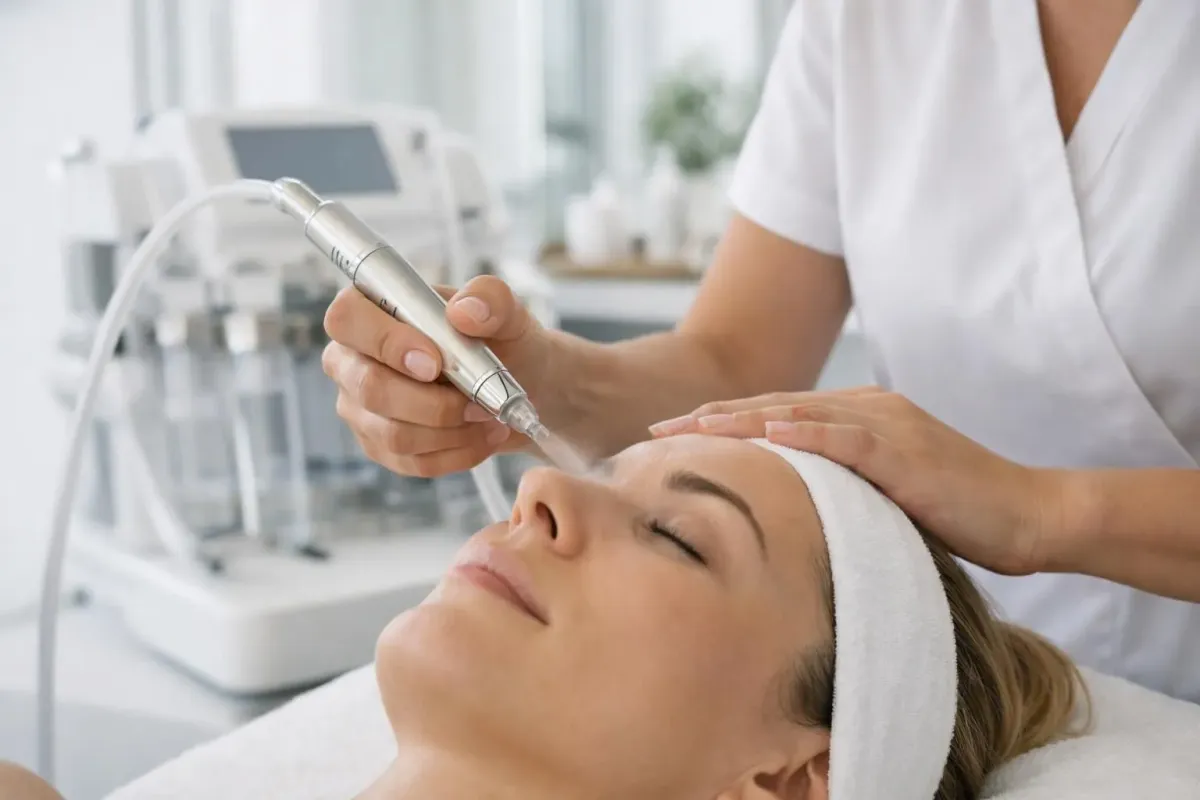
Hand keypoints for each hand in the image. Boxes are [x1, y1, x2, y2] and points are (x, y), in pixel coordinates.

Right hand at [323, 276, 555, 476]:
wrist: (522, 385)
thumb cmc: (502, 340)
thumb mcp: (508, 311)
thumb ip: (490, 299)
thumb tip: (464, 312)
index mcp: (372, 309)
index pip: (347, 319)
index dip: (385, 343)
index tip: (435, 363)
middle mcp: (353, 359)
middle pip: (368, 387)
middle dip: (432, 403)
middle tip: (480, 402)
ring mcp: (361, 407)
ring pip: (391, 433)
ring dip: (451, 432)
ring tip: (490, 418)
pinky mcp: (380, 445)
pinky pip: (410, 462)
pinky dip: (456, 453)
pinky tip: (484, 437)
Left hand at [650, 388, 1064, 575]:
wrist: (1028, 515)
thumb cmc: (958, 514)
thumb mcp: (884, 500)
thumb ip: (840, 493)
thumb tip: (789, 515)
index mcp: (857, 419)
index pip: (775, 417)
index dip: (721, 425)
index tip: (670, 438)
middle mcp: (867, 410)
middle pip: (773, 408)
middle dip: (711, 418)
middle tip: (655, 429)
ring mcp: (887, 424)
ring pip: (798, 414)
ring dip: (739, 419)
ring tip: (689, 428)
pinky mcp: (906, 448)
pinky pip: (845, 436)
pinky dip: (803, 432)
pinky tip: (764, 432)